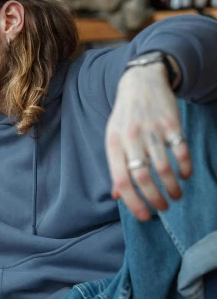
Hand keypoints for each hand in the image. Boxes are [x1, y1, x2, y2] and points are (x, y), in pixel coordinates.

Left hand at [105, 63, 190, 220]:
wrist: (140, 82)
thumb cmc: (125, 117)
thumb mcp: (113, 138)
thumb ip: (115, 166)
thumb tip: (117, 195)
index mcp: (113, 144)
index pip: (120, 180)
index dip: (133, 202)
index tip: (144, 216)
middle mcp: (131, 138)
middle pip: (143, 178)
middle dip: (155, 199)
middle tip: (163, 208)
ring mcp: (151, 131)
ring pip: (164, 169)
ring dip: (172, 188)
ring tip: (176, 196)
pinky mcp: (171, 125)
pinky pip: (181, 152)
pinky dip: (185, 169)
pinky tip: (185, 176)